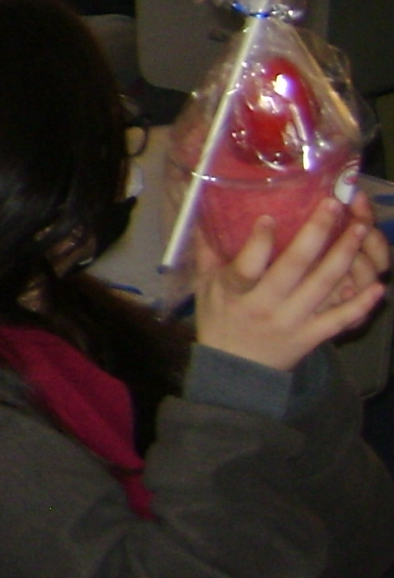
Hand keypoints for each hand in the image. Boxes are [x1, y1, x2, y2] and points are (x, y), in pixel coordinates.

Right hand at [194, 195, 387, 371]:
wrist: (235, 371)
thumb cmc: (219, 320)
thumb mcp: (204, 287)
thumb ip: (206, 252)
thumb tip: (202, 212)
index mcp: (235, 292)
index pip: (246, 266)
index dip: (259, 242)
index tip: (270, 216)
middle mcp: (265, 305)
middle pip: (294, 267)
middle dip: (316, 233)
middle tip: (333, 206)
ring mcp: (292, 321)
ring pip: (322, 286)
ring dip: (343, 255)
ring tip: (359, 229)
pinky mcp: (312, 336)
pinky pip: (340, 319)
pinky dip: (361, 305)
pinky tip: (378, 286)